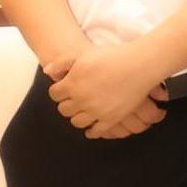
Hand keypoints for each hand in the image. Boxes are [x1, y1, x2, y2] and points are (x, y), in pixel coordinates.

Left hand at [48, 41, 169, 137]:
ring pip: (77, 122)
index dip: (59, 91)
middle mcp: (81, 100)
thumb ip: (61, 63)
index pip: (54, 95)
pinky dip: (92, 131)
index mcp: (71, 84)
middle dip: (68, 104)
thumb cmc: (112, 57)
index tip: (66, 89)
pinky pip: (97, 131)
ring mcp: (96, 111)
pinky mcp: (111, 118)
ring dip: (78, 116)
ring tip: (84, 110)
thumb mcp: (82, 55)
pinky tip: (92, 128)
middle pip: (64, 110)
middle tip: (76, 99)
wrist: (139, 65)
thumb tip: (47, 72)